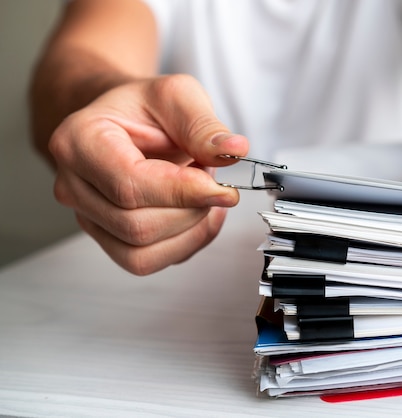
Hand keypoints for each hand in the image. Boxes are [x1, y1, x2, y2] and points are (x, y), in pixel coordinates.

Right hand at [49, 74, 248, 274]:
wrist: (127, 121)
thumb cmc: (145, 108)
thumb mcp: (179, 96)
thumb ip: (204, 126)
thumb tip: (233, 151)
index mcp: (81, 141)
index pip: (131, 185)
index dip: (184, 193)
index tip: (224, 188)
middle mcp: (75, 185)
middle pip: (137, 226)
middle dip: (190, 211)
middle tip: (210, 180)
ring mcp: (89, 217)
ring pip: (141, 254)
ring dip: (189, 230)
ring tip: (202, 195)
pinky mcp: (108, 238)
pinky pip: (147, 261)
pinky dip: (185, 244)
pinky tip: (199, 215)